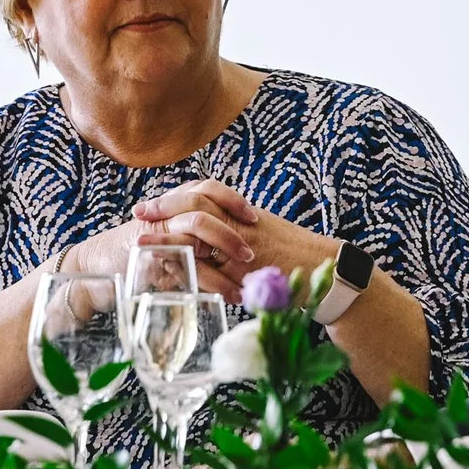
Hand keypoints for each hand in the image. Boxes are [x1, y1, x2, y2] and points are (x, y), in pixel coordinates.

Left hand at [134, 184, 334, 302]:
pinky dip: (190, 269)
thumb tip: (214, 238)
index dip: (174, 198)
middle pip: (196, 205)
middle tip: (140, 213)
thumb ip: (238, 232)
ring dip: (167, 237)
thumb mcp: (265, 235)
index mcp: (243, 214)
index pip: (203, 196)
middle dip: (165, 208)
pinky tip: (171, 272)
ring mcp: (243, 247)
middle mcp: (241, 225)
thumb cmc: (297, 255)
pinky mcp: (247, 271)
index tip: (150, 204)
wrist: (327, 269)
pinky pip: (213, 268)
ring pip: (200, 233)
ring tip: (142, 241)